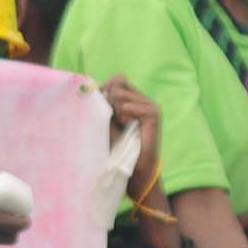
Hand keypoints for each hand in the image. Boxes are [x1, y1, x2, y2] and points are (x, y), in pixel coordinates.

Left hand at [100, 76, 160, 194]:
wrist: (135, 168)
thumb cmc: (118, 148)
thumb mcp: (106, 122)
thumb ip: (103, 104)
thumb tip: (94, 87)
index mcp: (132, 100)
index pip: (117, 79)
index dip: (105, 88)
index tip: (100, 105)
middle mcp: (142, 99)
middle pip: (119, 81)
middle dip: (109, 98)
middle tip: (113, 118)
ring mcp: (149, 105)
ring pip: (121, 93)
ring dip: (115, 109)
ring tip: (121, 124)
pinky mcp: (153, 114)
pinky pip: (130, 105)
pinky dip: (124, 115)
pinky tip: (128, 126)